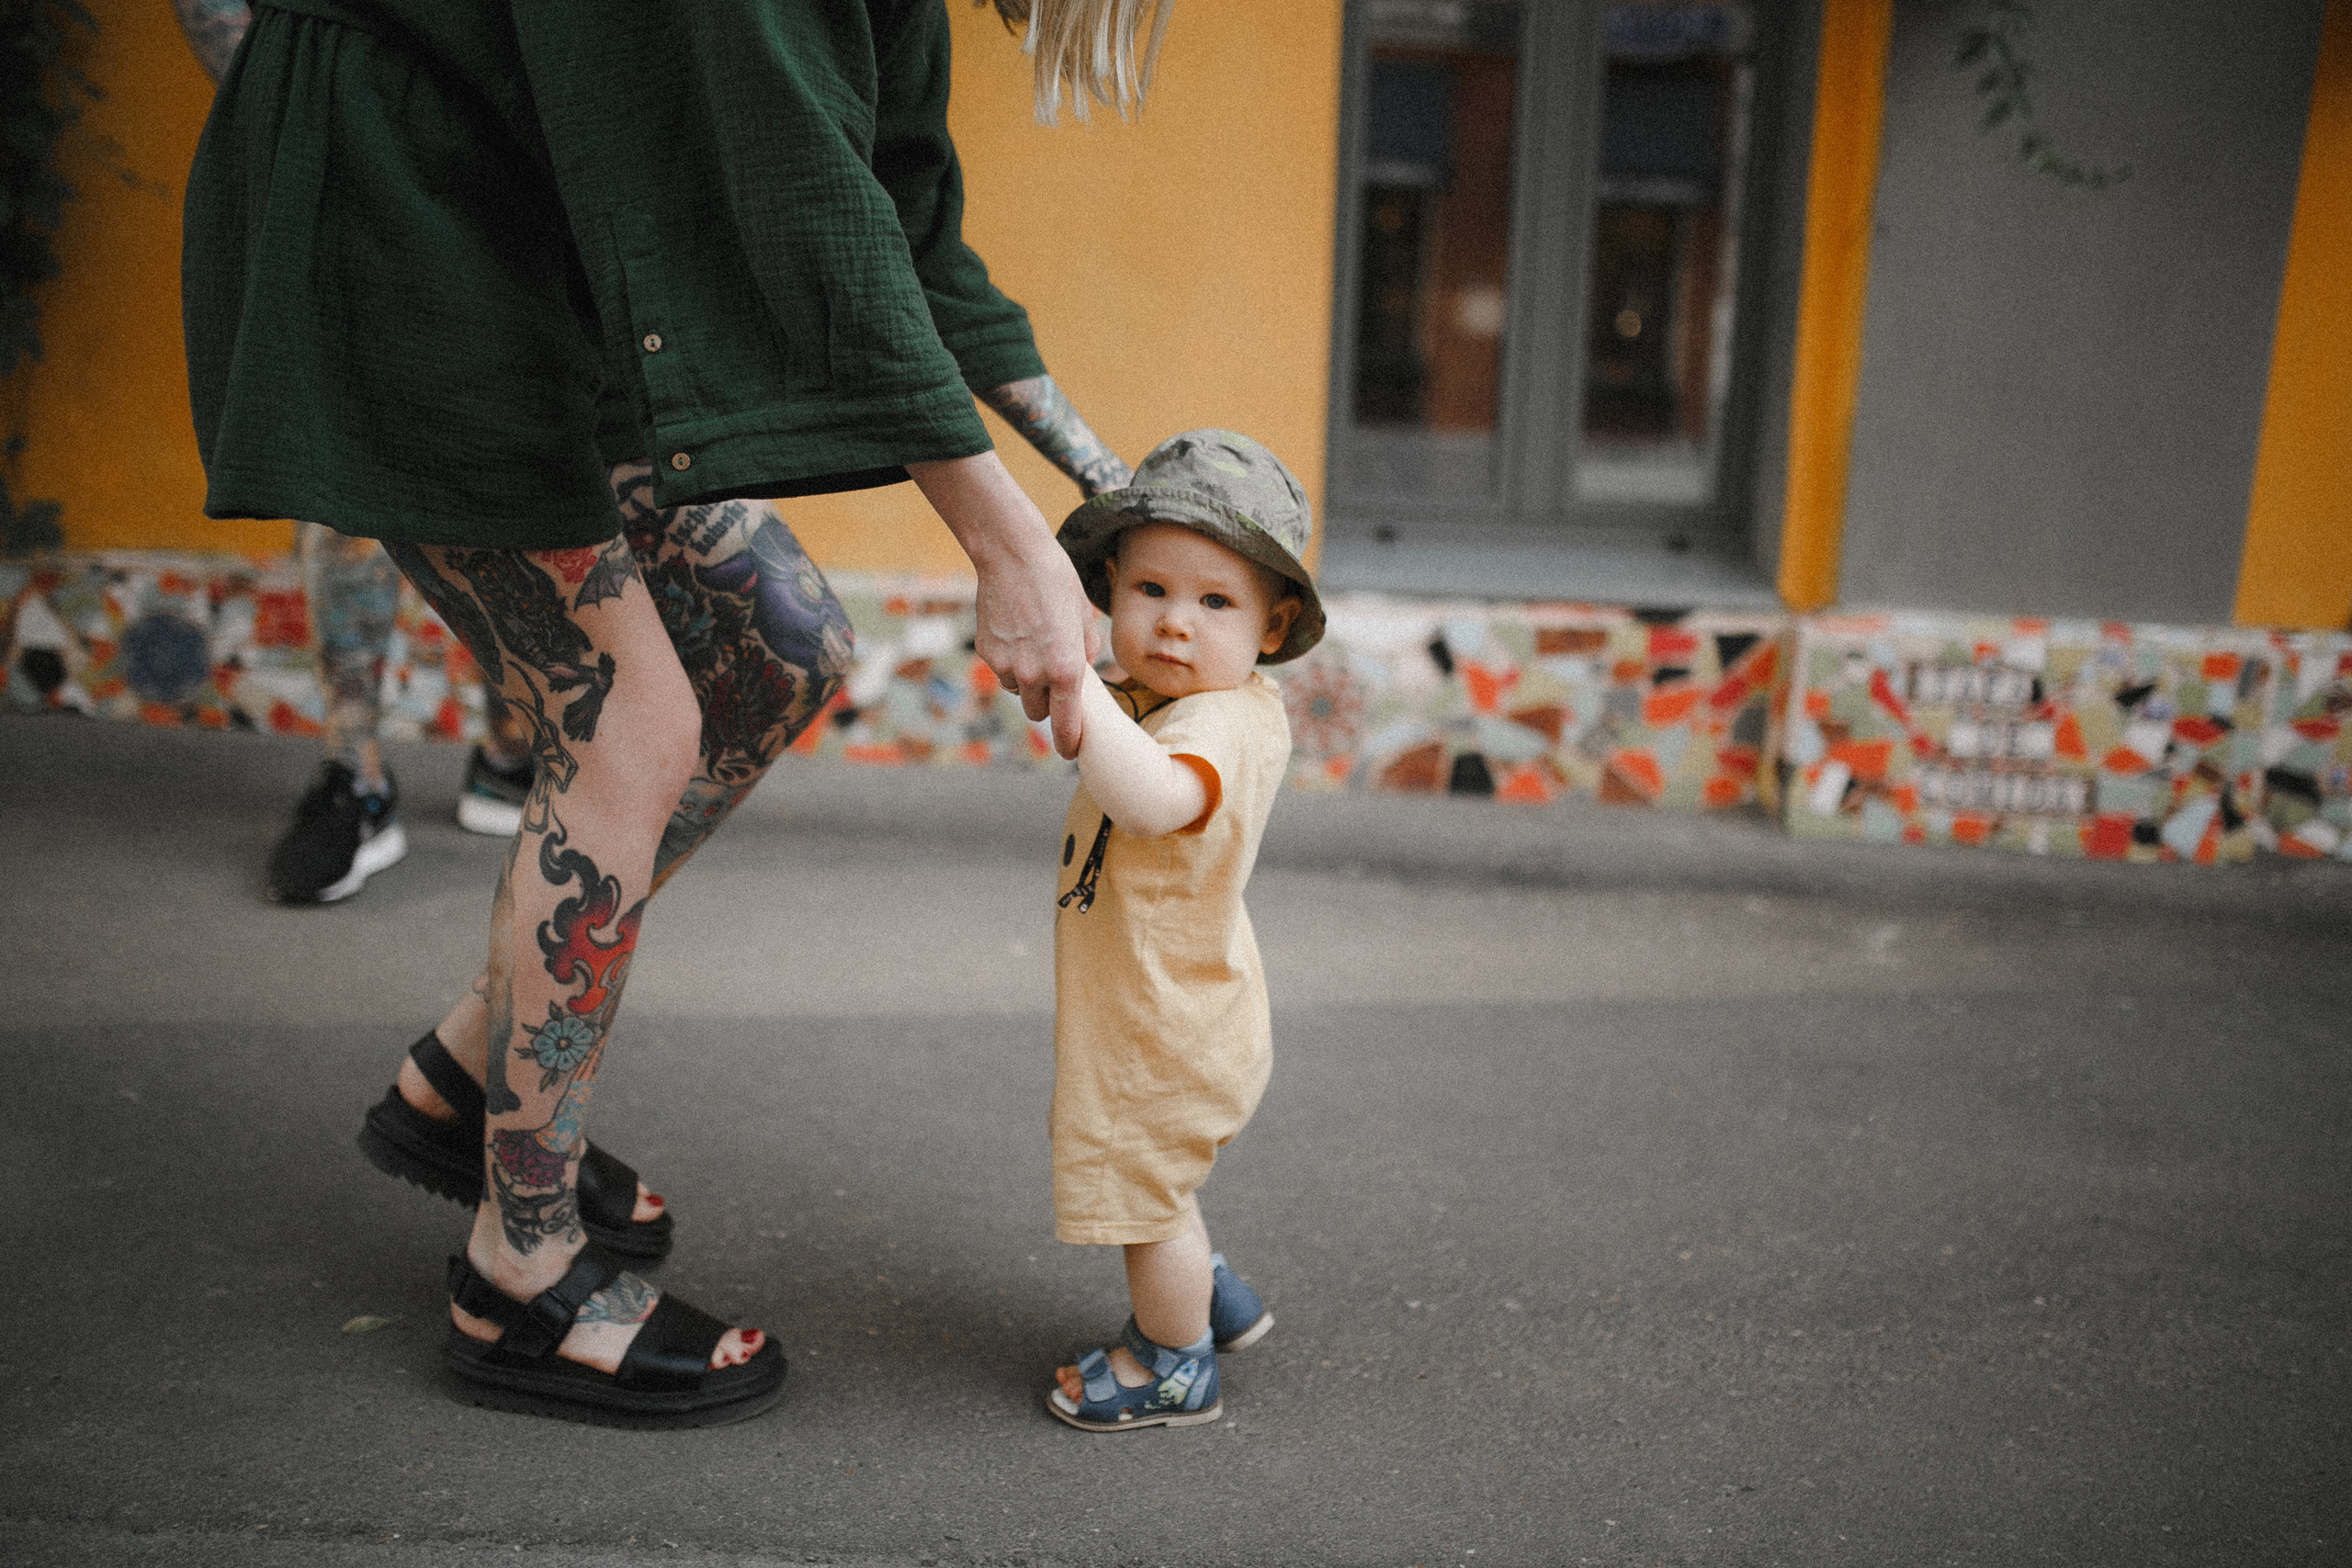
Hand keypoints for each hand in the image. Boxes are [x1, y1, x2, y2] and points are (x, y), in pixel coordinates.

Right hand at [910, 452, 1099, 757]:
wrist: (1012, 555)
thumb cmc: (1056, 582)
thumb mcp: (1084, 619)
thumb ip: (1086, 655)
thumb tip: (1084, 675)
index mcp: (1066, 670)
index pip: (1067, 725)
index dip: (1070, 743)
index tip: (1072, 753)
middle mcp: (1034, 675)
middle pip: (1038, 713)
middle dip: (1046, 702)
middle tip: (1053, 676)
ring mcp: (1006, 666)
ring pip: (1019, 692)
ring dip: (1027, 681)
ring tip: (1034, 644)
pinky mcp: (987, 653)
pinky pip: (1002, 671)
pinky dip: (1010, 662)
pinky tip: (1016, 632)